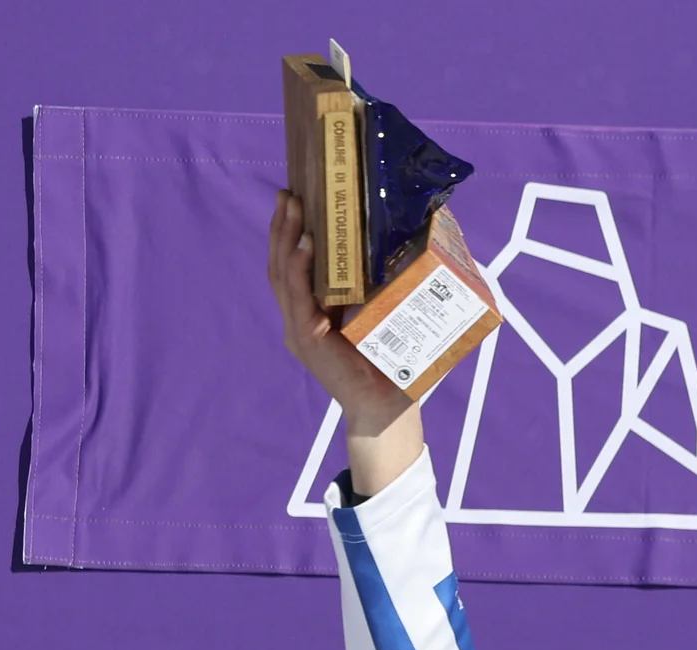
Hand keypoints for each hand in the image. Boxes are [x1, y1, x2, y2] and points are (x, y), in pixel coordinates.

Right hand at [265, 191, 423, 494]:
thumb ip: (383, 291)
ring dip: (286, 238)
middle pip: (281, 263)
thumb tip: (415, 249)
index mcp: (313, 312)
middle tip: (289, 192)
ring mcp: (299, 328)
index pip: (294, 265)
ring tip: (294, 208)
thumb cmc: (390, 365)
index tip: (297, 199)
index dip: (291, 233)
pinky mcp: (307, 339)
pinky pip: (297, 297)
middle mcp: (299, 318)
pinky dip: (299, 269)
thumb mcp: (384, 319)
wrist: (387, 409)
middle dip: (283, 226)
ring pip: (283, 274)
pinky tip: (304, 246)